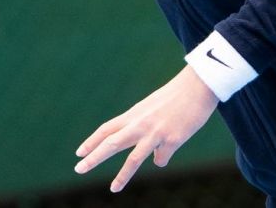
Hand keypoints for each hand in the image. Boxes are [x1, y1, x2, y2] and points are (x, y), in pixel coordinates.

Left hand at [74, 66, 219, 192]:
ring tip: (113, 189)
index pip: (106, 129)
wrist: (197, 87)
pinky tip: (168, 150)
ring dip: (122, 176)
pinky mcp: (172, 140)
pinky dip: (161, 159)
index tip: (79, 153)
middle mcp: (140, 124)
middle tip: (79, 169)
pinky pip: (161, 159)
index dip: (91, 141)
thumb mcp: (151, 108)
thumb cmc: (175, 97)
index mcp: (133, 114)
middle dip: (94, 158)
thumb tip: (153, 158)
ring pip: (133, 159)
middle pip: (111, 143)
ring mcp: (155, 133)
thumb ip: (144, 130)